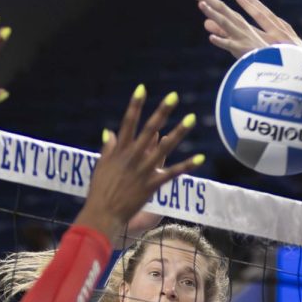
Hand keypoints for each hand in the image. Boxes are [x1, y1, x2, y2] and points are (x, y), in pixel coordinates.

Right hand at [76, 87, 198, 242]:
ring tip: (191, 118)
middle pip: (149, 129)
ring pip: (164, 148)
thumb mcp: (101, 166)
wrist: (103, 212)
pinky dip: (187, 166)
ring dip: (179, 132)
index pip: (127, 122)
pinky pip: (173, 173)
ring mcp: (143, 170)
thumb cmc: (100, 190)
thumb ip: (108, 148)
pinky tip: (201, 158)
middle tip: (173, 96)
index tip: (142, 89)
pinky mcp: (152, 185)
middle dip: (162, 112)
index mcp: (119, 150)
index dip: (134, 105)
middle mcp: (132, 157)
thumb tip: (109, 131)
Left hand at [186, 0, 279, 57]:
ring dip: (213, 13)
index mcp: (236, 20)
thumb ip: (220, 30)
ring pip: (225, 23)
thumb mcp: (234, 37)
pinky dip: (221, 41)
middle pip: (220, 8)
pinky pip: (230, 45)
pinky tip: (211, 38)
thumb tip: (206, 22)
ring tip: (200, 4)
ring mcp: (240, 36)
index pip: (217, 6)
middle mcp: (238, 24)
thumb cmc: (253, 50)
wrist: (273, 64)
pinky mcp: (242, 50)